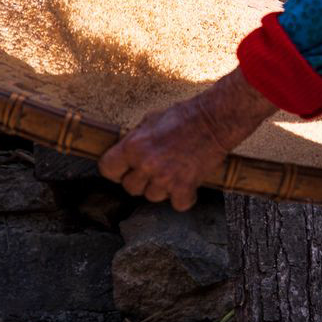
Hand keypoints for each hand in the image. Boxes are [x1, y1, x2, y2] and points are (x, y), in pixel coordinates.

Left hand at [98, 68, 275, 210]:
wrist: (214, 120)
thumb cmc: (183, 116)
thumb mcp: (150, 121)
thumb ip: (135, 141)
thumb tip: (125, 155)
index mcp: (133, 146)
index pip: (107, 170)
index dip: (115, 170)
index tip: (123, 169)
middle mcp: (146, 164)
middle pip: (130, 188)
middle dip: (140, 180)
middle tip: (154, 168)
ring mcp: (165, 178)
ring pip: (152, 197)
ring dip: (161, 188)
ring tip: (173, 171)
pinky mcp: (185, 187)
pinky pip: (177, 204)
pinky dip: (183, 197)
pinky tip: (187, 184)